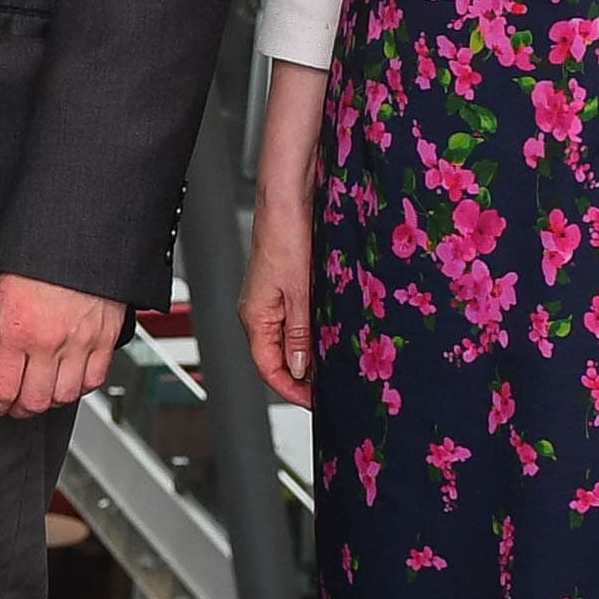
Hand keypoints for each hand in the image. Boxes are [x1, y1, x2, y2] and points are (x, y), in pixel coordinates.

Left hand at [0, 270, 126, 420]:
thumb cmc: (36, 256)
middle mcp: (49, 341)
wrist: (78, 233)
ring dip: (48, 401)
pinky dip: (80, 388)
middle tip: (11, 404)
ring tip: (38, 392)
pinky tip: (68, 379)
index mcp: (17, 330)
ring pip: (64, 396)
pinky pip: (94, 380)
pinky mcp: (105, 338)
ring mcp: (80, 342)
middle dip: (18, 409)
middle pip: (34, 401)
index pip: (2, 389)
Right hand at [242, 62, 329, 406]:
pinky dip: (317, 333)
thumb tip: (299, 370)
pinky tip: (338, 333)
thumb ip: (298, 333)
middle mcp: (263, 310)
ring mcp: (276, 298)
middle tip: (336, 390)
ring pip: (293, 340)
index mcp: (256, 315)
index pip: (269, 369)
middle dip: (306, 378)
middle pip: (280, 358)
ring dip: (314, 355)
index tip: (317, 404)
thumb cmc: (286, 233)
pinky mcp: (290, 285)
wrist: (289, 193)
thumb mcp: (298, 290)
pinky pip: (301, 320)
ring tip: (342, 366)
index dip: (292, 392)